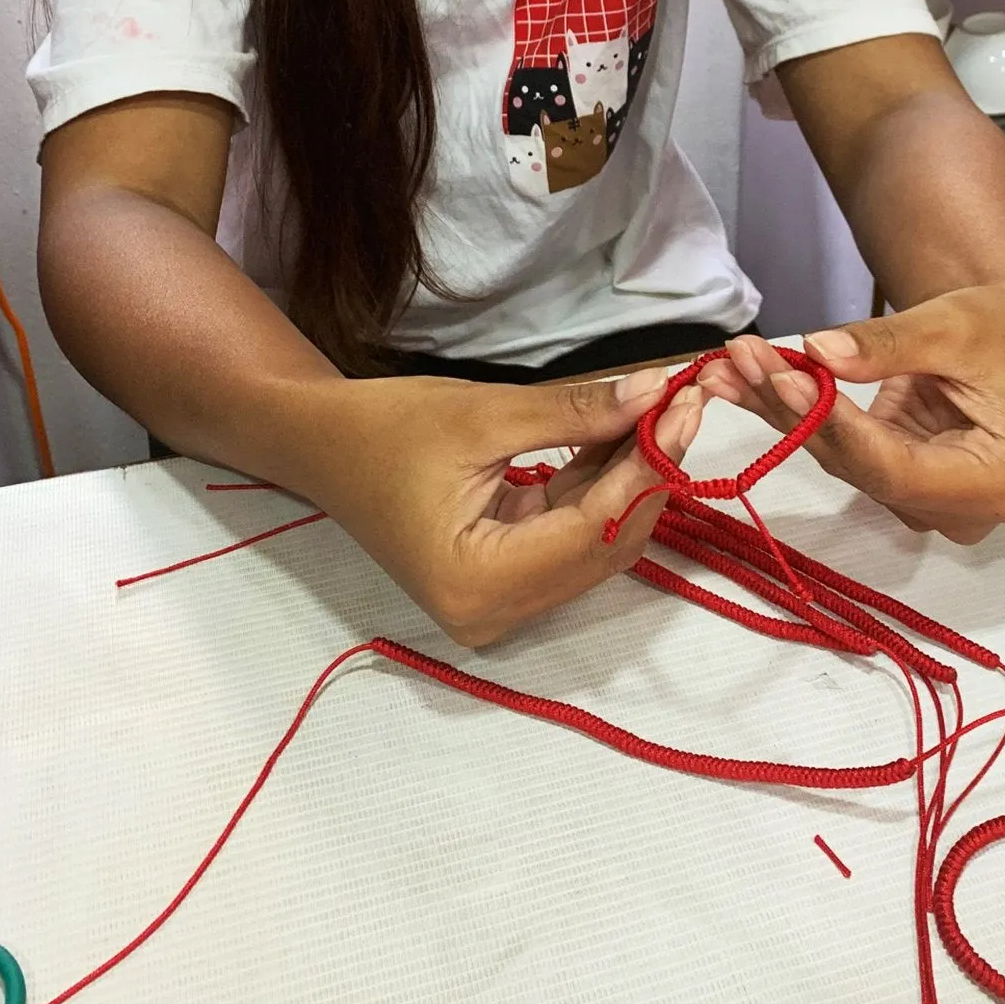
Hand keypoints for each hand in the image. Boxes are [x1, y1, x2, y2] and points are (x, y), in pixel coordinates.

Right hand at [282, 367, 699, 644]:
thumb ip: (575, 411)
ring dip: (630, 477)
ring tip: (663, 409)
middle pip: (605, 545)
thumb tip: (657, 391)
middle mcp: (495, 612)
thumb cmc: (385, 428)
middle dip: (648, 471)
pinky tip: (626, 431)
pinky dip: (600, 486)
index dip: (648, 465)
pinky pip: (571, 535)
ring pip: (596, 542)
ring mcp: (501, 602)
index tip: (685, 404)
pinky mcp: (504, 579)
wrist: (319, 445)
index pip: (595, 529)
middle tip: (683, 400)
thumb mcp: (484, 413)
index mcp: (480, 585)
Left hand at [699, 283, 1004, 543]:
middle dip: (795, 411)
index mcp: (996, 481)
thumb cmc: (1004, 327)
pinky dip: (790, 408)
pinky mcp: (892, 474)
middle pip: (860, 467)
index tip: (787, 379)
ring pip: (839, 457)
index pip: (898, 469)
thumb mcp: (952, 327)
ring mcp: (921, 496)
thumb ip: (887, 346)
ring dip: (781, 408)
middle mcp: (957, 507)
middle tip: (743, 358)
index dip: (837, 428)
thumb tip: (818, 353)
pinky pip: (835, 444)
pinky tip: (741, 378)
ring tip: (733, 360)